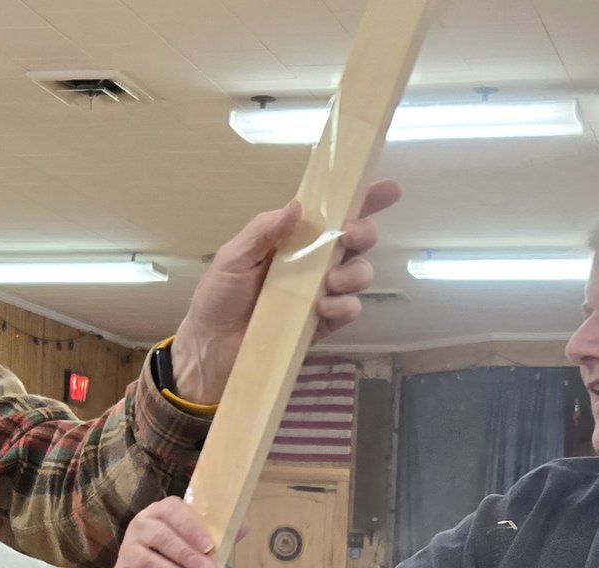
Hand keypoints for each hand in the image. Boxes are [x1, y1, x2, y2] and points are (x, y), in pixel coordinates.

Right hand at [115, 497, 235, 567]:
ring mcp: (127, 550)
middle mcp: (139, 525)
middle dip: (187, 556)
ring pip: (149, 561)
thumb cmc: (184, 550)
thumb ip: (220, 532)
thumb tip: (242, 529)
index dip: (191, 529)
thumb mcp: (202, 538)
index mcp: (160, 510)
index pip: (172, 512)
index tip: (209, 547)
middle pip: (160, 537)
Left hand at [170, 180, 402, 404]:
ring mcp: (321, 293)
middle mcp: (314, 262)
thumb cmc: (219, 296)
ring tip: (330, 281)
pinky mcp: (322, 324)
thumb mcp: (233, 257)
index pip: (332, 214)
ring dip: (354, 273)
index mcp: (294, 240)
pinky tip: (324, 308)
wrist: (211, 346)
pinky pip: (349, 310)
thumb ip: (263, 231)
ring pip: (359, 274)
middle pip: (356, 241)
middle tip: (350, 236)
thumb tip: (297, 206)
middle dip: (364, 233)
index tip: (388, 190)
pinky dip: (344, 306)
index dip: (362, 200)